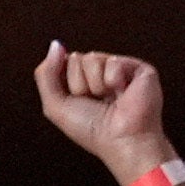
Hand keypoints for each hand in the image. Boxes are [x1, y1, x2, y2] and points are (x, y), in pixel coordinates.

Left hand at [32, 41, 174, 181]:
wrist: (121, 140)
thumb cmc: (91, 130)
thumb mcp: (55, 105)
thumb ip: (46, 74)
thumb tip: (55, 45)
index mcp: (83, 82)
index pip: (64, 63)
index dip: (65, 83)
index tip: (77, 102)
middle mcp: (101, 74)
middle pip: (76, 58)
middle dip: (79, 84)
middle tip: (96, 102)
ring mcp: (120, 70)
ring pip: (92, 58)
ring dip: (95, 84)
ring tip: (109, 99)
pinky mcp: (138, 68)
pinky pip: (112, 61)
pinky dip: (113, 81)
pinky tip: (123, 93)